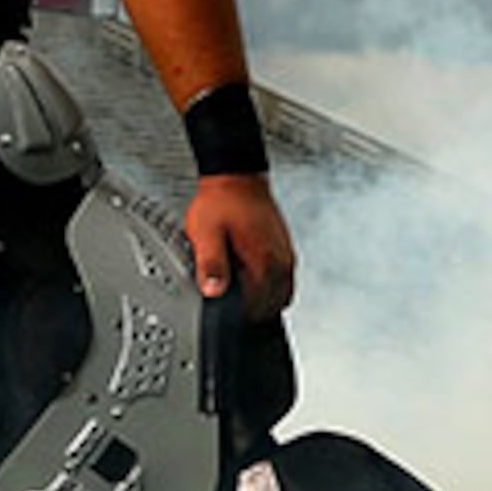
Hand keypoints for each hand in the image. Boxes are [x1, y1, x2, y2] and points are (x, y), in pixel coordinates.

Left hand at [186, 173, 295, 319]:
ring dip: (260, 297)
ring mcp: (286, 257)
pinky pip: (283, 281)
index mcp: (263, 262)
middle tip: (228, 294)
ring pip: (280, 295)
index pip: (256, 308)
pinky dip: (268, 286)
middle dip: (250, 308)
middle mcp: (280, 262)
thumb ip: (211, 264)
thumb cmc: (221, 202)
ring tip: (238, 283)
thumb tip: (214, 292)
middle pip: (271, 306)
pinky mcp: (285, 251)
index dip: (237, 313)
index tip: (224, 306)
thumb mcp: (206, 233)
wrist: (237, 177)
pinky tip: (250, 273)